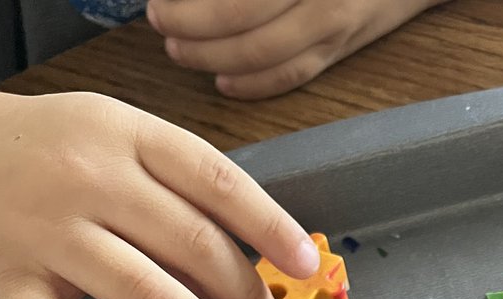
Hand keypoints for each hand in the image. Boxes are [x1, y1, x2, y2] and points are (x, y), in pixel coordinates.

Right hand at [0, 88, 320, 298]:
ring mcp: (45, 234)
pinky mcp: (6, 284)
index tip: (306, 265)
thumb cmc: (41, 151)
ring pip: (140, 289)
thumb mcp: (108, 136)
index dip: (270, 227)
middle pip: (189, 242)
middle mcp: (89, 180)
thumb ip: (170, 181)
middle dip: (240, 291)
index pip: (216, 182)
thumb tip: (250, 247)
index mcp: (125, 137)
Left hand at [147, 0, 447, 99]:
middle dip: (191, 27)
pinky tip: (225, 83)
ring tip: (182, 52)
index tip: (159, 0)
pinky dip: (256, 85)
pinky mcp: (343, 47)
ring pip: (264, 53)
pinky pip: (295, 75)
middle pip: (242, 18)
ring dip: (214, 59)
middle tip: (161, 23)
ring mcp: (335, 24)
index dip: (191, 4)